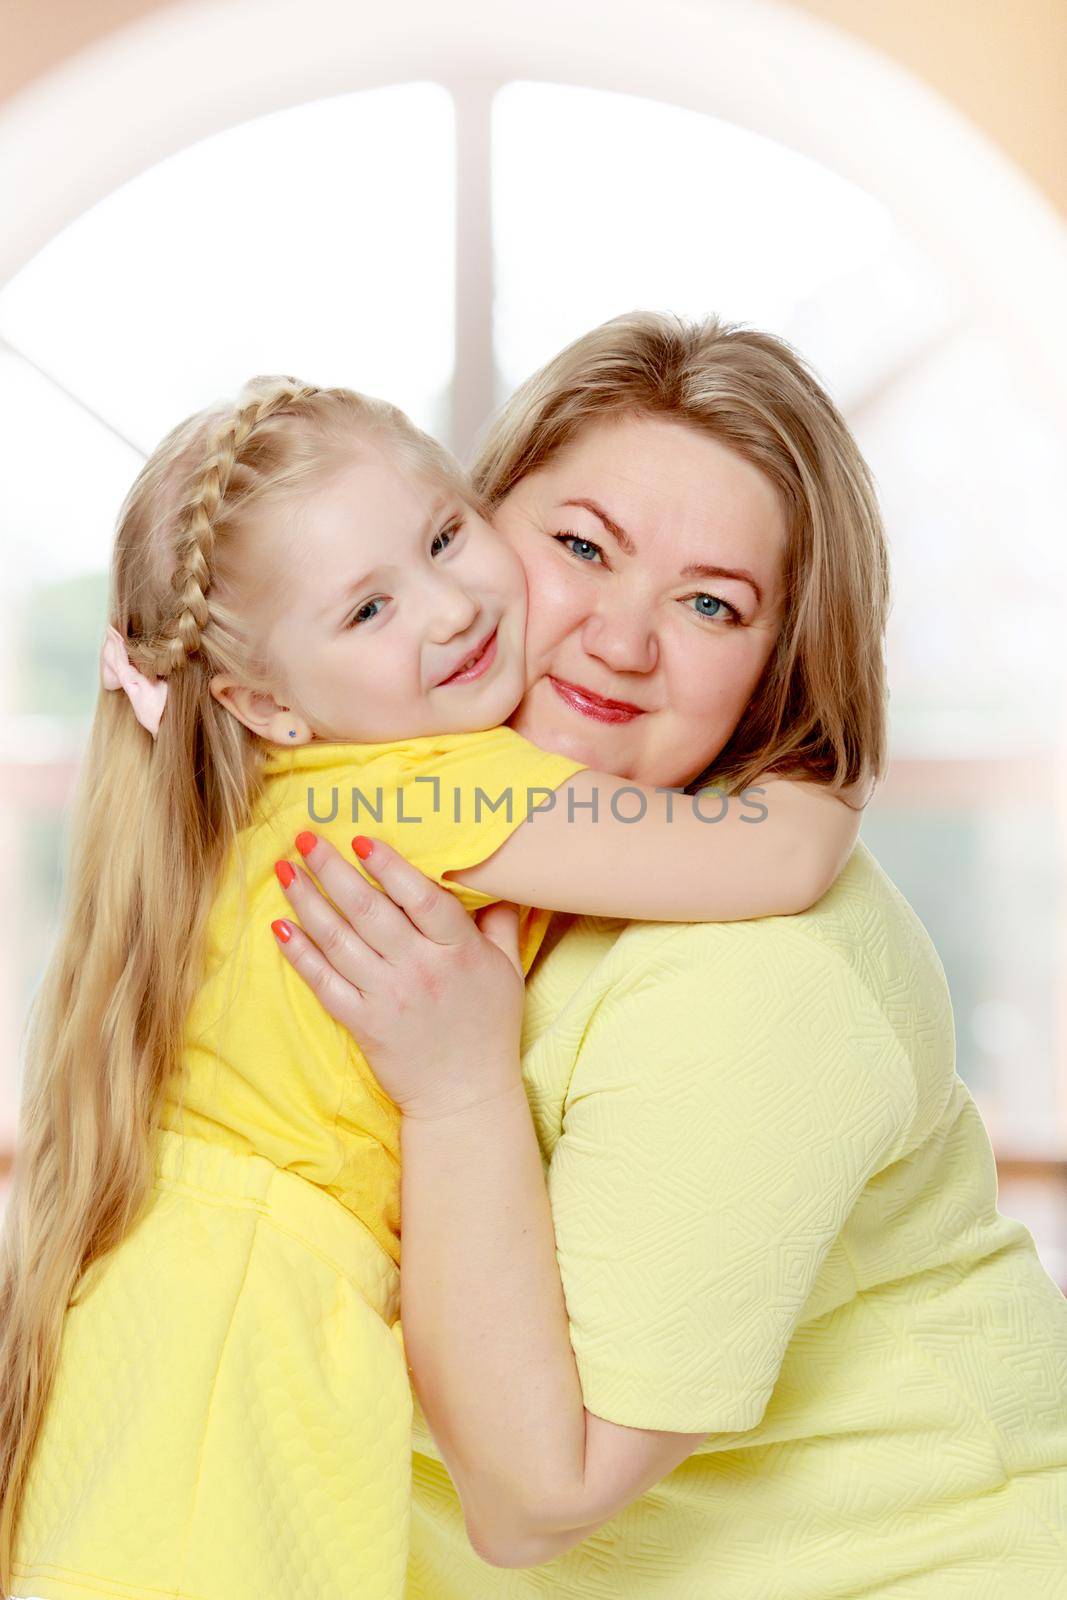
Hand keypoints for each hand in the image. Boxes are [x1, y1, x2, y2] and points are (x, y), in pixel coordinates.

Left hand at [271, 832, 526, 1119]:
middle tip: (305, 838)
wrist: (465, 1097)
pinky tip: (281, 927)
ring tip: (285, 871)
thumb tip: (493, 878)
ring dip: (308, 902)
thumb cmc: (489, 1028)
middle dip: (332, 870)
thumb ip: (499, 922)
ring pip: (339, 941)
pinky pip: (324, 983)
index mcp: (458, 951)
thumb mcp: (508, 970)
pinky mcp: (363, 1024)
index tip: (362, 839)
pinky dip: (301, 954)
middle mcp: (419, 970)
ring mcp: (387, 997)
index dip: (390, 866)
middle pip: (369, 910)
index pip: (421, 898)